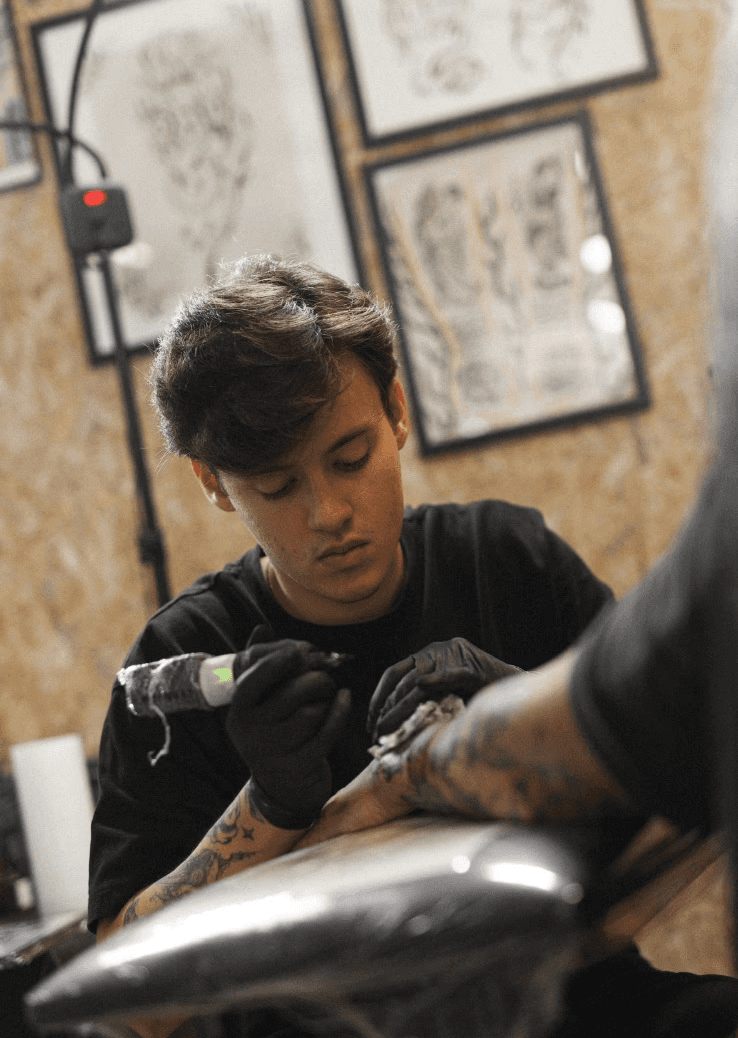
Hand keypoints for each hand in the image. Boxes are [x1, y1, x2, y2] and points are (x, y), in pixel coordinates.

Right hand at [226, 633, 350, 829]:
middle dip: (315, 679)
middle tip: (325, 677)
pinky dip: (340, 712)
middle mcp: (251, 733)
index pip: (253, 680)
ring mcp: (274, 752)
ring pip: (311, 712)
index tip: (298, 650)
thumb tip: (260, 628)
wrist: (282, 789)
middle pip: (291, 692)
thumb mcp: (259, 704)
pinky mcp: (299, 766)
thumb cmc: (273, 732)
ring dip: (326, 700)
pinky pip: (327, 731)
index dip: (276, 661)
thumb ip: (259, 665)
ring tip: (328, 697)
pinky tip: (345, 699)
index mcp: (238, 712)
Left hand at [368, 637, 520, 738]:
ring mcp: (455, 655)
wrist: (516, 689)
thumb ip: (423, 701)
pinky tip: (419, 700)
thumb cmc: (481, 697)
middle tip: (378, 732)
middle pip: (402, 680)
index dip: (379, 697)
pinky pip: (447, 676)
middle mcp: (439, 650)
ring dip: (401, 708)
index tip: (370, 720)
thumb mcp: (446, 696)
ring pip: (418, 681)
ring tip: (390, 731)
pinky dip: (433, 685)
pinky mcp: (471, 667)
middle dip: (387, 708)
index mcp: (430, 655)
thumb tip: (390, 724)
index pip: (394, 673)